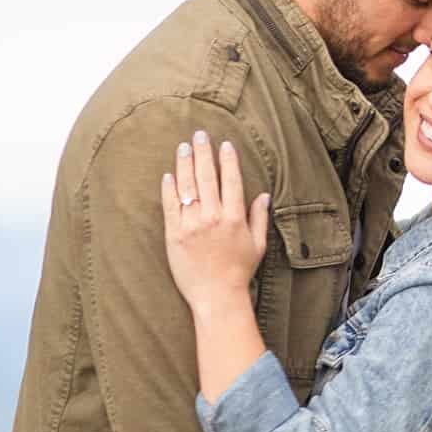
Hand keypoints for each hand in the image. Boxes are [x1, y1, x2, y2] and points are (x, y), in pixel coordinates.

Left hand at [160, 131, 269, 316]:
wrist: (216, 296)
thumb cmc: (239, 272)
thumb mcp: (258, 244)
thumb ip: (259, 217)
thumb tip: (263, 195)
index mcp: (235, 218)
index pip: (231, 180)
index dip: (228, 160)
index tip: (225, 145)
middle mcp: (213, 217)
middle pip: (207, 177)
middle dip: (203, 152)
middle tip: (199, 135)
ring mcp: (191, 225)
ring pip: (187, 186)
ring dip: (185, 164)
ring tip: (183, 147)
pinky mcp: (174, 235)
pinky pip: (170, 206)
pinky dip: (169, 188)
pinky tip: (169, 175)